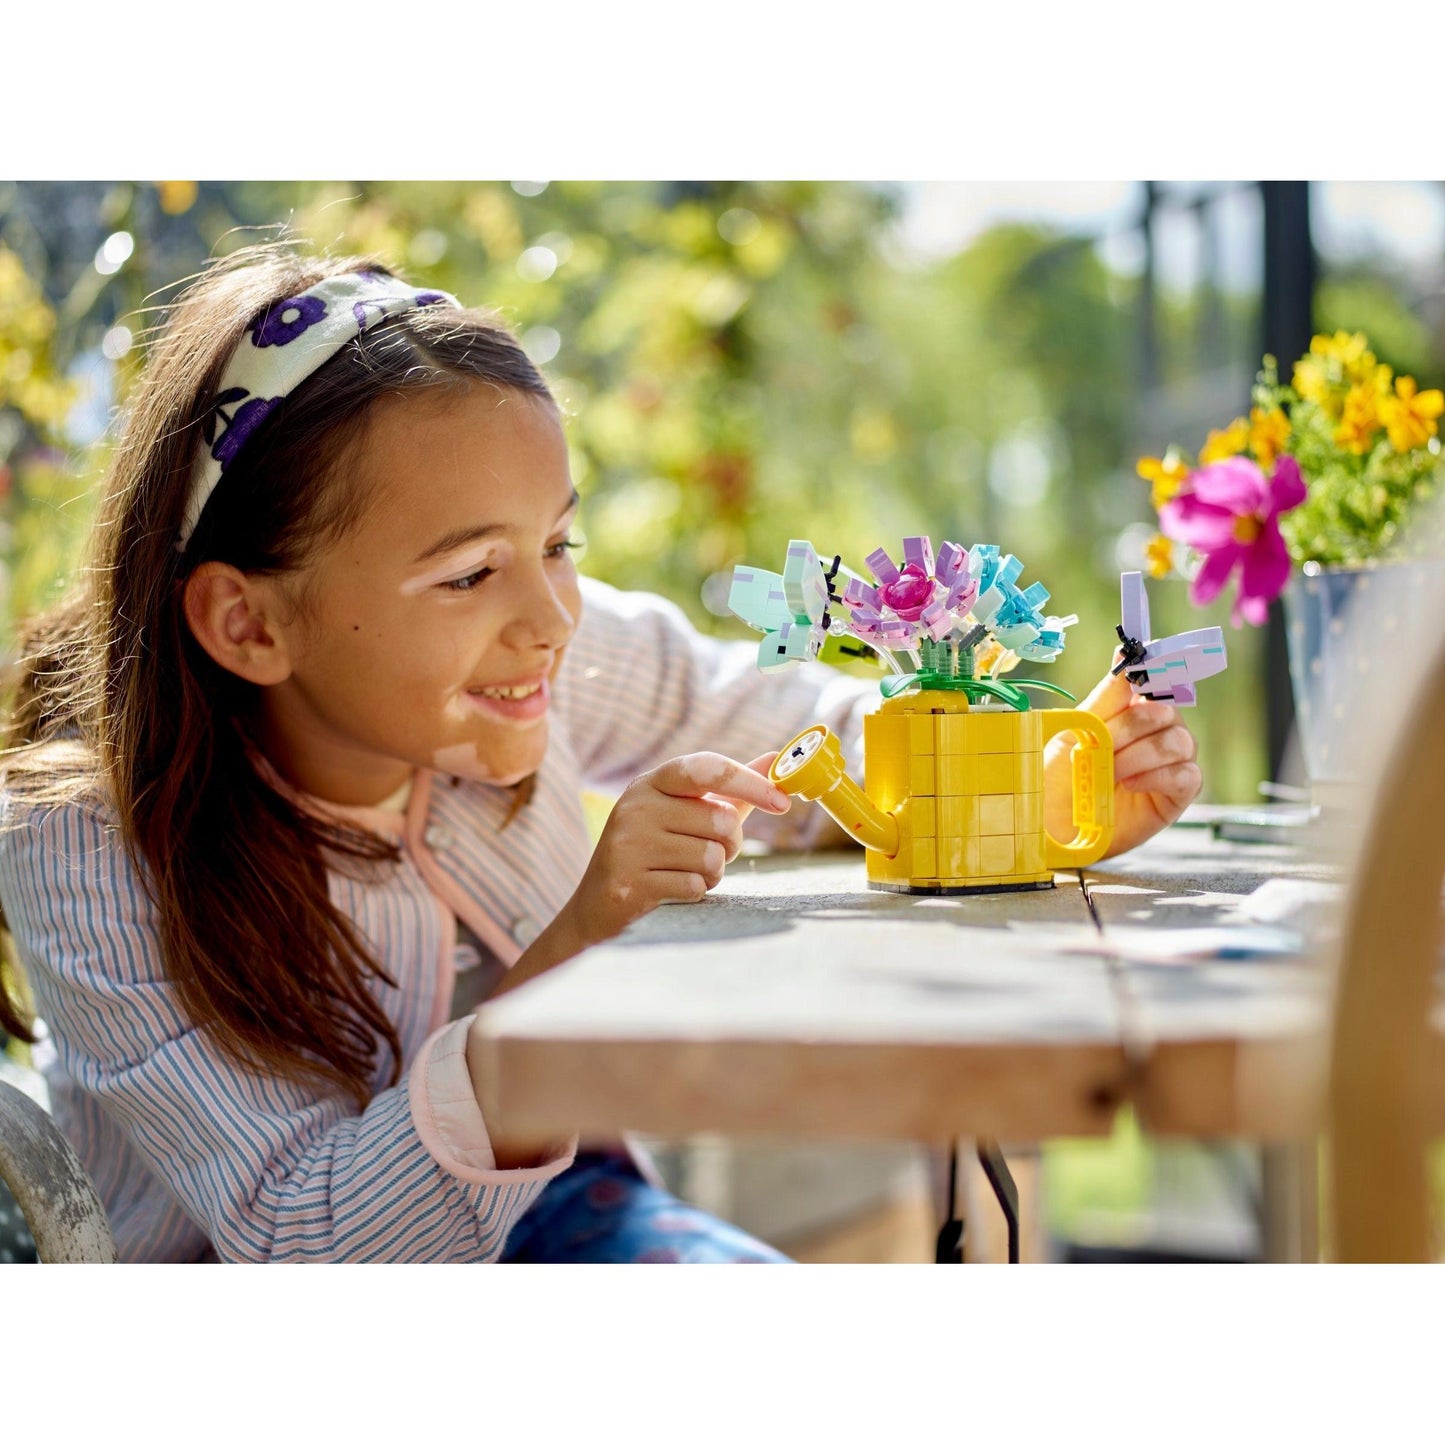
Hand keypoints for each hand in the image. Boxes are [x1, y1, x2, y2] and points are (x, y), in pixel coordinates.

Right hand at [556, 751, 789, 950]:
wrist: (599, 904)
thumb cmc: (658, 851)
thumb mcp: (689, 813)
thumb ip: (733, 789)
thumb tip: (778, 758)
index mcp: (652, 782)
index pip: (707, 768)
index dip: (749, 782)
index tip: (782, 803)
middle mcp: (636, 806)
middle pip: (720, 821)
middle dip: (729, 844)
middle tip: (710, 851)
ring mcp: (628, 844)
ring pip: (711, 857)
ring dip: (712, 872)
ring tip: (685, 870)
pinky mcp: (628, 882)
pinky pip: (694, 885)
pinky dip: (695, 891)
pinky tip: (671, 889)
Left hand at [1044, 664, 1201, 859]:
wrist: (1052, 825)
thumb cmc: (1059, 778)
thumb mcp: (1077, 731)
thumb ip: (1106, 697)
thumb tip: (1123, 653)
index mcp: (1130, 712)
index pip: (1154, 682)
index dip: (1153, 670)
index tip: (1137, 666)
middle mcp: (1155, 734)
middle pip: (1165, 712)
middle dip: (1131, 727)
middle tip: (1102, 745)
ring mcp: (1169, 764)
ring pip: (1180, 741)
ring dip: (1141, 754)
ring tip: (1111, 771)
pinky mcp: (1176, 795)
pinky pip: (1187, 775)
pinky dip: (1157, 776)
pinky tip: (1129, 785)